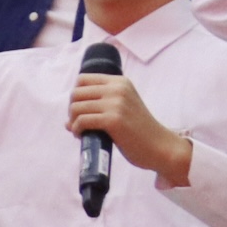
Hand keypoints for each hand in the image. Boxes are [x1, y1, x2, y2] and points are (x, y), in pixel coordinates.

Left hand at [66, 68, 190, 183]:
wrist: (160, 146)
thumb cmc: (139, 131)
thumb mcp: (122, 110)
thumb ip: (98, 108)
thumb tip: (66, 121)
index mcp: (120, 82)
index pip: (82, 79)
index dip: (76, 95)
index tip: (81, 109)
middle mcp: (118, 89)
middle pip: (76, 93)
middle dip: (72, 110)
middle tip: (78, 123)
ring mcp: (116, 104)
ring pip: (76, 107)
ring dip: (73, 121)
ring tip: (79, 130)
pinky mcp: (113, 120)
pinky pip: (81, 121)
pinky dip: (76, 129)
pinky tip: (81, 135)